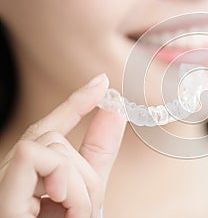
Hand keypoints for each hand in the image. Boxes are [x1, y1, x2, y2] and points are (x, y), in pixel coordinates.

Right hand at [0, 74, 125, 217]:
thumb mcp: (88, 196)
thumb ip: (99, 153)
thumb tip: (116, 110)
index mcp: (32, 182)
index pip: (48, 132)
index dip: (74, 104)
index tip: (101, 83)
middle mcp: (11, 180)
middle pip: (52, 138)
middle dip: (83, 170)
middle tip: (81, 210)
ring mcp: (2, 185)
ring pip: (49, 146)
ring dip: (78, 184)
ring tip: (72, 216)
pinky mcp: (0, 194)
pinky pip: (36, 157)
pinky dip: (65, 183)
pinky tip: (63, 206)